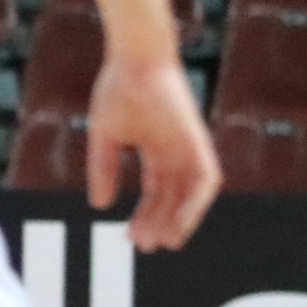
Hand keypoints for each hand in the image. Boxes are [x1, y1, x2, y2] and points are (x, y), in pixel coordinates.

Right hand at [87, 53, 217, 251]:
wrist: (136, 60)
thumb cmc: (118, 90)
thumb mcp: (105, 137)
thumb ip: (103, 169)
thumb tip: (99, 206)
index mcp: (155, 148)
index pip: (154, 191)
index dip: (144, 214)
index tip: (129, 236)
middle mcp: (176, 152)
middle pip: (171, 197)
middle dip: (158, 223)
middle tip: (143, 246)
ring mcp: (190, 148)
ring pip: (191, 195)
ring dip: (180, 220)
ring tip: (164, 242)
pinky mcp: (199, 143)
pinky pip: (206, 182)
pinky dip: (196, 205)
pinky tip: (182, 222)